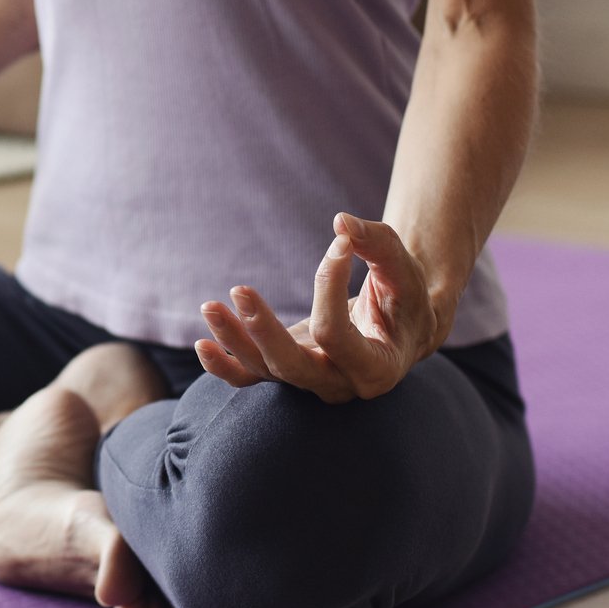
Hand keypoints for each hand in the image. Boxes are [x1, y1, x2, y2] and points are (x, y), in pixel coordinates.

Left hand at [192, 213, 441, 403]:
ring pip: (263, 369)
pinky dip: (223, 366)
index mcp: (377, 369)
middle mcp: (340, 384)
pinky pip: (250, 378)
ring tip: (210, 305)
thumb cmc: (405, 297)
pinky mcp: (287, 372)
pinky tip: (203, 345)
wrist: (400, 327)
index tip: (339, 246)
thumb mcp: (402, 270)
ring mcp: (310, 382)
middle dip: (262, 331)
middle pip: (291, 367)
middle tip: (239, 291)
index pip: (335, 335)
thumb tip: (342, 222)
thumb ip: (378, 245)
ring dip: (233, 338)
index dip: (328, 288)